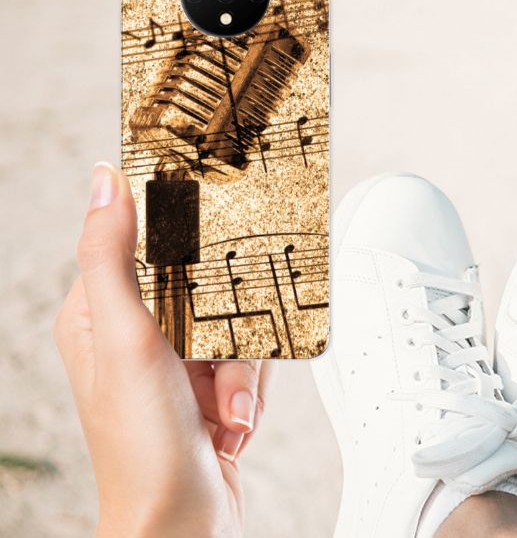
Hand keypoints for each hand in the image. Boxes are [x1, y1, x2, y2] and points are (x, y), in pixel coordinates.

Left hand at [54, 163, 272, 537]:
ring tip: (225, 405)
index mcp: (97, 314)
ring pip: (236, 322)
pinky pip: (250, 358)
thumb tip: (105, 182)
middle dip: (226, 327)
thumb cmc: (142, 448)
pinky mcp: (207, 388)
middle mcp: (135, 335)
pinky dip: (250, 390)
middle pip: (205, 284)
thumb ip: (112, 258)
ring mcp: (174, 364)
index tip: (213, 223)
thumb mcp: (126, 340)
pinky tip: (232, 420)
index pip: (142, 244)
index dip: (182, 237)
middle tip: (218, 357)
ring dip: (240, 369)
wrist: (183, 525)